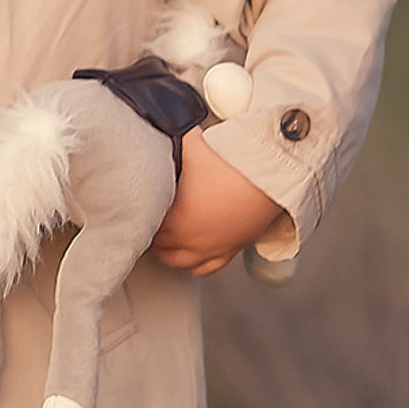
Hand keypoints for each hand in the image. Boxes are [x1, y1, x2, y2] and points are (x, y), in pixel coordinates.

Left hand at [150, 131, 282, 276]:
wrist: (271, 175)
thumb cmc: (232, 162)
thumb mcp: (189, 145)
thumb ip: (169, 146)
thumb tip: (155, 138)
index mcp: (174, 220)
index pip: (143, 226)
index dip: (139, 213)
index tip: (138, 204)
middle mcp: (191, 240)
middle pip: (159, 246)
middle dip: (152, 232)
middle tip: (149, 217)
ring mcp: (212, 248)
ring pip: (179, 262)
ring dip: (169, 250)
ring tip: (165, 236)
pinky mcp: (231, 250)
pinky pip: (205, 268)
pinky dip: (194, 262)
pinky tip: (191, 250)